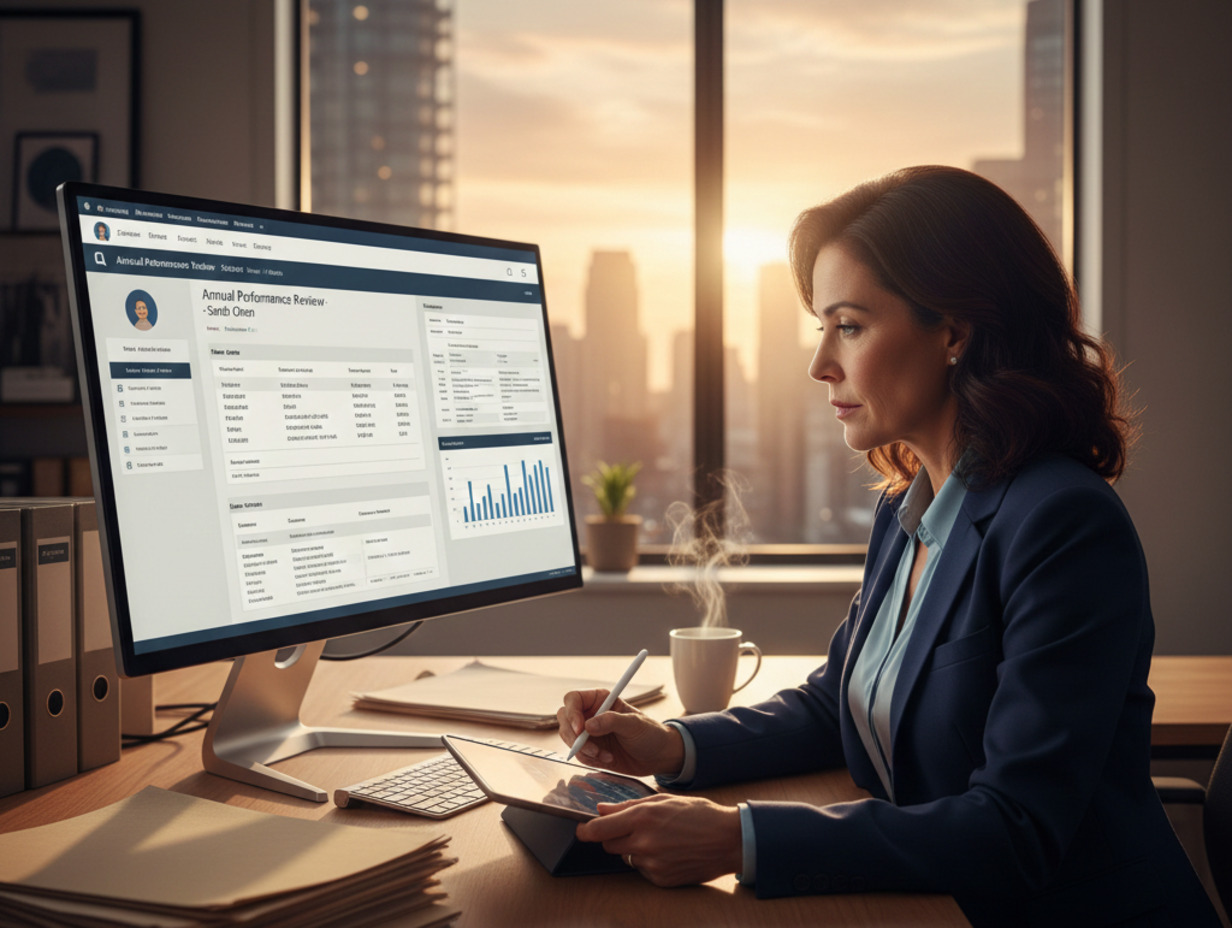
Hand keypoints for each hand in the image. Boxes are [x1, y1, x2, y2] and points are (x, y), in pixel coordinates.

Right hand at [557, 689, 684, 776]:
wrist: (658, 756)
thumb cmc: (650, 733)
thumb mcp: (634, 724)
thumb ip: (611, 721)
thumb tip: (588, 725)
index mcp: (599, 700)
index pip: (573, 699)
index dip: (572, 712)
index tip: (580, 728)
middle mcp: (590, 714)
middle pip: (564, 718)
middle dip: (573, 736)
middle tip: (591, 748)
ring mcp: (588, 732)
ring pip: (568, 738)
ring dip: (583, 750)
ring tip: (605, 755)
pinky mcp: (590, 749)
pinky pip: (578, 754)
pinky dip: (590, 759)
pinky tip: (608, 759)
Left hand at [575, 794, 742, 886]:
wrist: (728, 839)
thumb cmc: (699, 814)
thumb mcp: (663, 801)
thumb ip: (628, 806)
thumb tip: (601, 810)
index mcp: (642, 818)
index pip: (599, 830)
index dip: (586, 831)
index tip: (581, 831)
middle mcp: (643, 842)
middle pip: (609, 846)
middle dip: (613, 838)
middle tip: (631, 830)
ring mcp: (652, 863)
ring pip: (627, 858)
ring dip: (633, 850)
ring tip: (659, 839)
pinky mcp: (661, 879)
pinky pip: (643, 871)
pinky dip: (649, 863)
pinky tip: (668, 852)